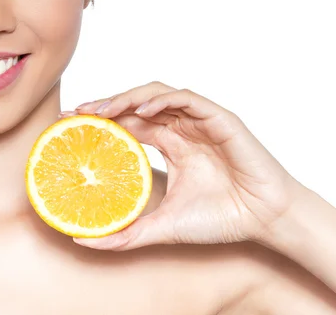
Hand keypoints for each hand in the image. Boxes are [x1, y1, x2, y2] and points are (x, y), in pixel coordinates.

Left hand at [60, 81, 304, 250]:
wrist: (264, 220)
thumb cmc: (220, 218)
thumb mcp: (163, 225)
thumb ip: (128, 232)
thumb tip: (83, 240)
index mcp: (170, 143)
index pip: (129, 123)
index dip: (102, 121)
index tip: (71, 126)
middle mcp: (182, 128)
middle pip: (137, 105)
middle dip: (106, 106)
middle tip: (77, 114)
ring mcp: (199, 120)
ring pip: (158, 95)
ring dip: (128, 97)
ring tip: (102, 110)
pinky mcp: (219, 118)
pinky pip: (187, 99)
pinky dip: (164, 99)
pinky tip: (143, 108)